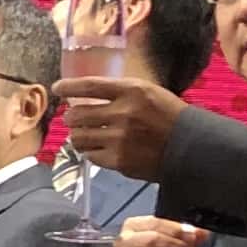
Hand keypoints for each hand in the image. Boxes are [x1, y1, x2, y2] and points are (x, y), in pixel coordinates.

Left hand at [55, 71, 185, 179]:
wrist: (190, 147)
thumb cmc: (168, 117)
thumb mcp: (148, 93)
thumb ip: (120, 92)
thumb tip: (86, 95)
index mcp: (132, 91)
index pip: (90, 86)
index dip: (69, 87)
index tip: (57, 88)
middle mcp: (124, 113)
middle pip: (77, 114)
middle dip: (71, 117)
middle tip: (73, 119)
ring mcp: (120, 139)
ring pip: (79, 137)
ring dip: (78, 135)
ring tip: (85, 134)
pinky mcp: (119, 160)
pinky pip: (90, 155)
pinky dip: (90, 151)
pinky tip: (99, 148)